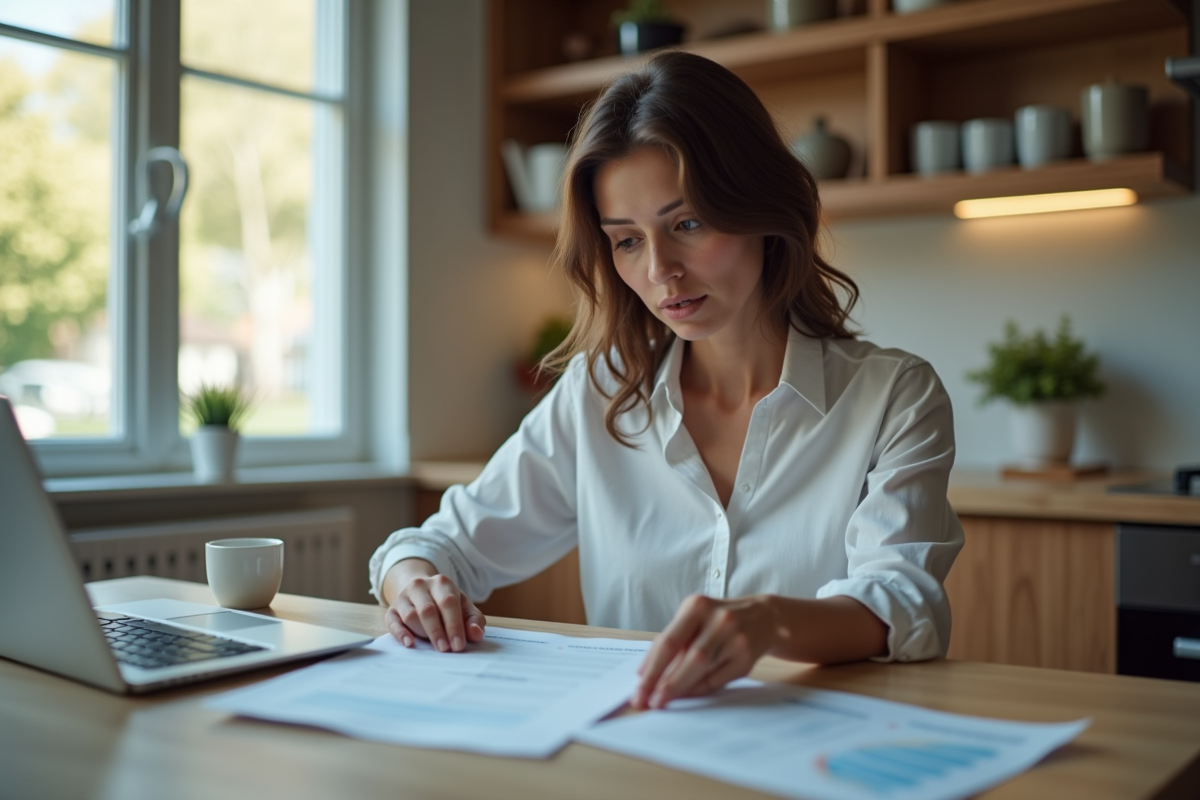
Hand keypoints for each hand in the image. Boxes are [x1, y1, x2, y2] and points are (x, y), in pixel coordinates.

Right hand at [381, 559, 485, 652]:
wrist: (420, 591)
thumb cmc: (446, 604)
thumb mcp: (463, 607)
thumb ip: (473, 620)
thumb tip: (476, 633)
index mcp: (442, 583)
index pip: (448, 603)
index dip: (454, 625)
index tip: (458, 645)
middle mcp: (420, 586)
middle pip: (428, 609)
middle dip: (437, 631)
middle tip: (445, 649)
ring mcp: (403, 597)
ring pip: (410, 616)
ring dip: (422, 633)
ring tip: (433, 646)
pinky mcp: (391, 609)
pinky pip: (392, 622)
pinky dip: (400, 633)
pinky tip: (409, 643)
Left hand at [633, 594, 780, 709]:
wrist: (763, 618)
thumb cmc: (717, 620)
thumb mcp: (694, 618)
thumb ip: (673, 642)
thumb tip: (647, 674)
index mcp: (697, 606)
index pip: (668, 641)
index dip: (652, 667)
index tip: (638, 686)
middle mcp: (719, 620)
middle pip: (687, 658)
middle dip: (663, 683)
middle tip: (647, 701)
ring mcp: (735, 639)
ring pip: (702, 670)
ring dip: (679, 688)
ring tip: (663, 700)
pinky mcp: (746, 658)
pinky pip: (717, 680)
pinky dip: (699, 689)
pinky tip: (687, 694)